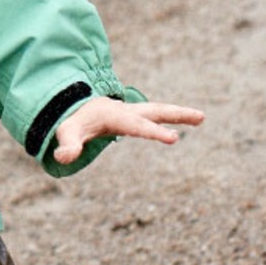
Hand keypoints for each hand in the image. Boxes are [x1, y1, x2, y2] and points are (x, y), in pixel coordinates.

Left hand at [52, 98, 204, 164]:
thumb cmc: (73, 122)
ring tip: (202, 117)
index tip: (175, 139)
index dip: (154, 133)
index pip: (137, 127)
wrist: (74, 107)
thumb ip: (67, 146)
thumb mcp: (67, 133)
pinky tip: (188, 121)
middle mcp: (127, 111)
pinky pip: (156, 116)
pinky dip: (172, 117)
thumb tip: (63, 157)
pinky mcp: (136, 116)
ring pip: (159, 110)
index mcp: (114, 116)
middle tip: (200, 117)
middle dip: (176, 114)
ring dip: (180, 113)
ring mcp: (133, 112)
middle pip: (155, 111)